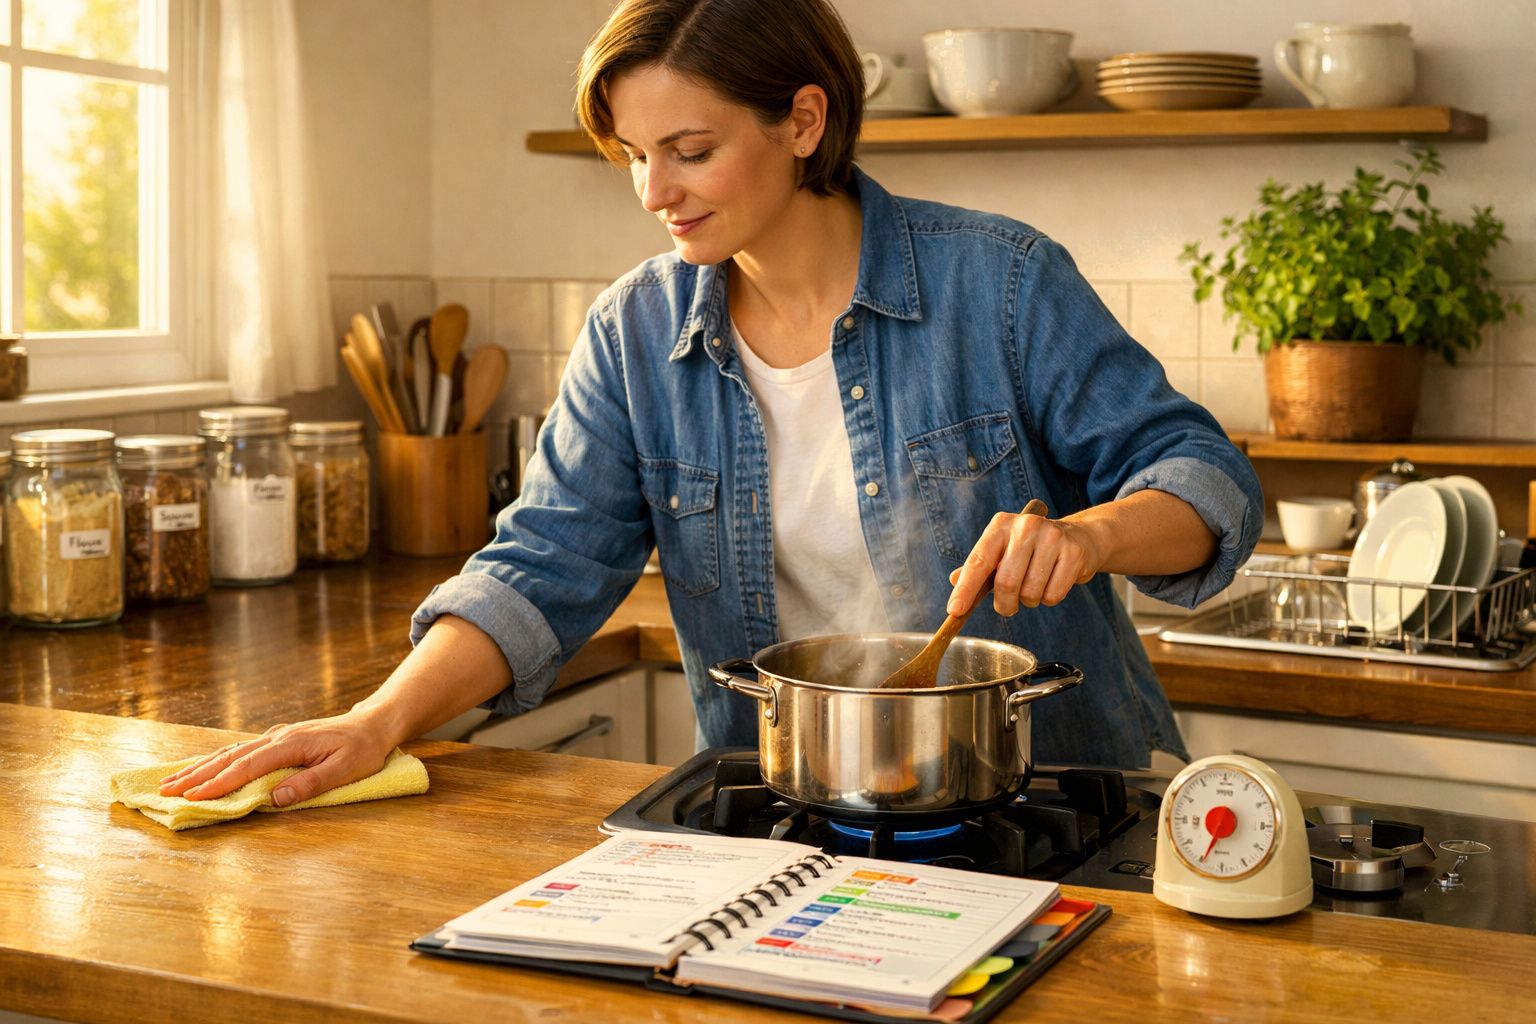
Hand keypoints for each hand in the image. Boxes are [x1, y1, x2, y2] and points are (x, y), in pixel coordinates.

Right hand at [157, 710, 394, 806]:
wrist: (374, 724)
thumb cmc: (363, 750)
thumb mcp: (346, 770)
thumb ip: (311, 784)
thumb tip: (276, 799)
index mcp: (291, 745)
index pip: (248, 767)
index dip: (219, 784)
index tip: (194, 798)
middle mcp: (278, 738)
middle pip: (229, 757)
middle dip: (196, 776)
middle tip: (164, 791)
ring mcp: (276, 737)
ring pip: (230, 752)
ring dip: (200, 767)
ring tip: (171, 781)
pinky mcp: (278, 741)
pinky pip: (241, 751)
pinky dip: (217, 760)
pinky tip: (203, 768)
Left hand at [946, 502, 1105, 616]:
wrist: (1078, 537)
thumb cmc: (1031, 548)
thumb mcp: (1002, 550)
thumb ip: (978, 566)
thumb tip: (954, 580)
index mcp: (1001, 526)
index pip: (978, 561)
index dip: (965, 589)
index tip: (955, 611)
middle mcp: (1025, 527)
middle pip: (1006, 583)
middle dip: (1004, 604)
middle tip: (1007, 606)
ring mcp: (1051, 538)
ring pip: (1030, 593)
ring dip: (1029, 601)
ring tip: (1034, 586)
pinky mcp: (1073, 553)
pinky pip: (1053, 595)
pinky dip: (1048, 599)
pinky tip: (1052, 582)